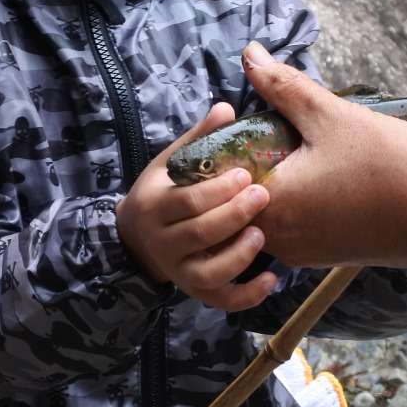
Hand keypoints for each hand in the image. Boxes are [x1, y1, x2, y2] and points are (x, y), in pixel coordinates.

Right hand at [115, 102, 275, 309]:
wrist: (135, 238)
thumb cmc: (162, 193)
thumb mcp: (170, 163)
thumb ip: (198, 138)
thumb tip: (227, 106)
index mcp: (155, 205)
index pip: (188, 200)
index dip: (218, 189)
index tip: (245, 173)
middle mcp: (163, 242)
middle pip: (200, 233)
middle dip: (234, 215)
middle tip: (262, 195)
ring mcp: (178, 270)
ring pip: (208, 272)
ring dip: (239, 255)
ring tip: (261, 234)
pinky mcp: (194, 290)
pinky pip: (220, 300)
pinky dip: (246, 295)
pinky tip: (271, 278)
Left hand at [239, 43, 406, 266]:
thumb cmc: (390, 165)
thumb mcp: (331, 116)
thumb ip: (283, 85)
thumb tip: (249, 54)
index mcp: (266, 205)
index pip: (220, 172)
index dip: (230, 137)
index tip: (247, 115)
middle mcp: (275, 238)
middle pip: (240, 190)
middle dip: (254, 155)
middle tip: (280, 127)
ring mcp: (299, 252)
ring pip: (268, 205)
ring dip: (277, 175)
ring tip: (305, 147)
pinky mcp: (321, 256)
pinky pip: (292, 221)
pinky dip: (297, 196)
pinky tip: (325, 173)